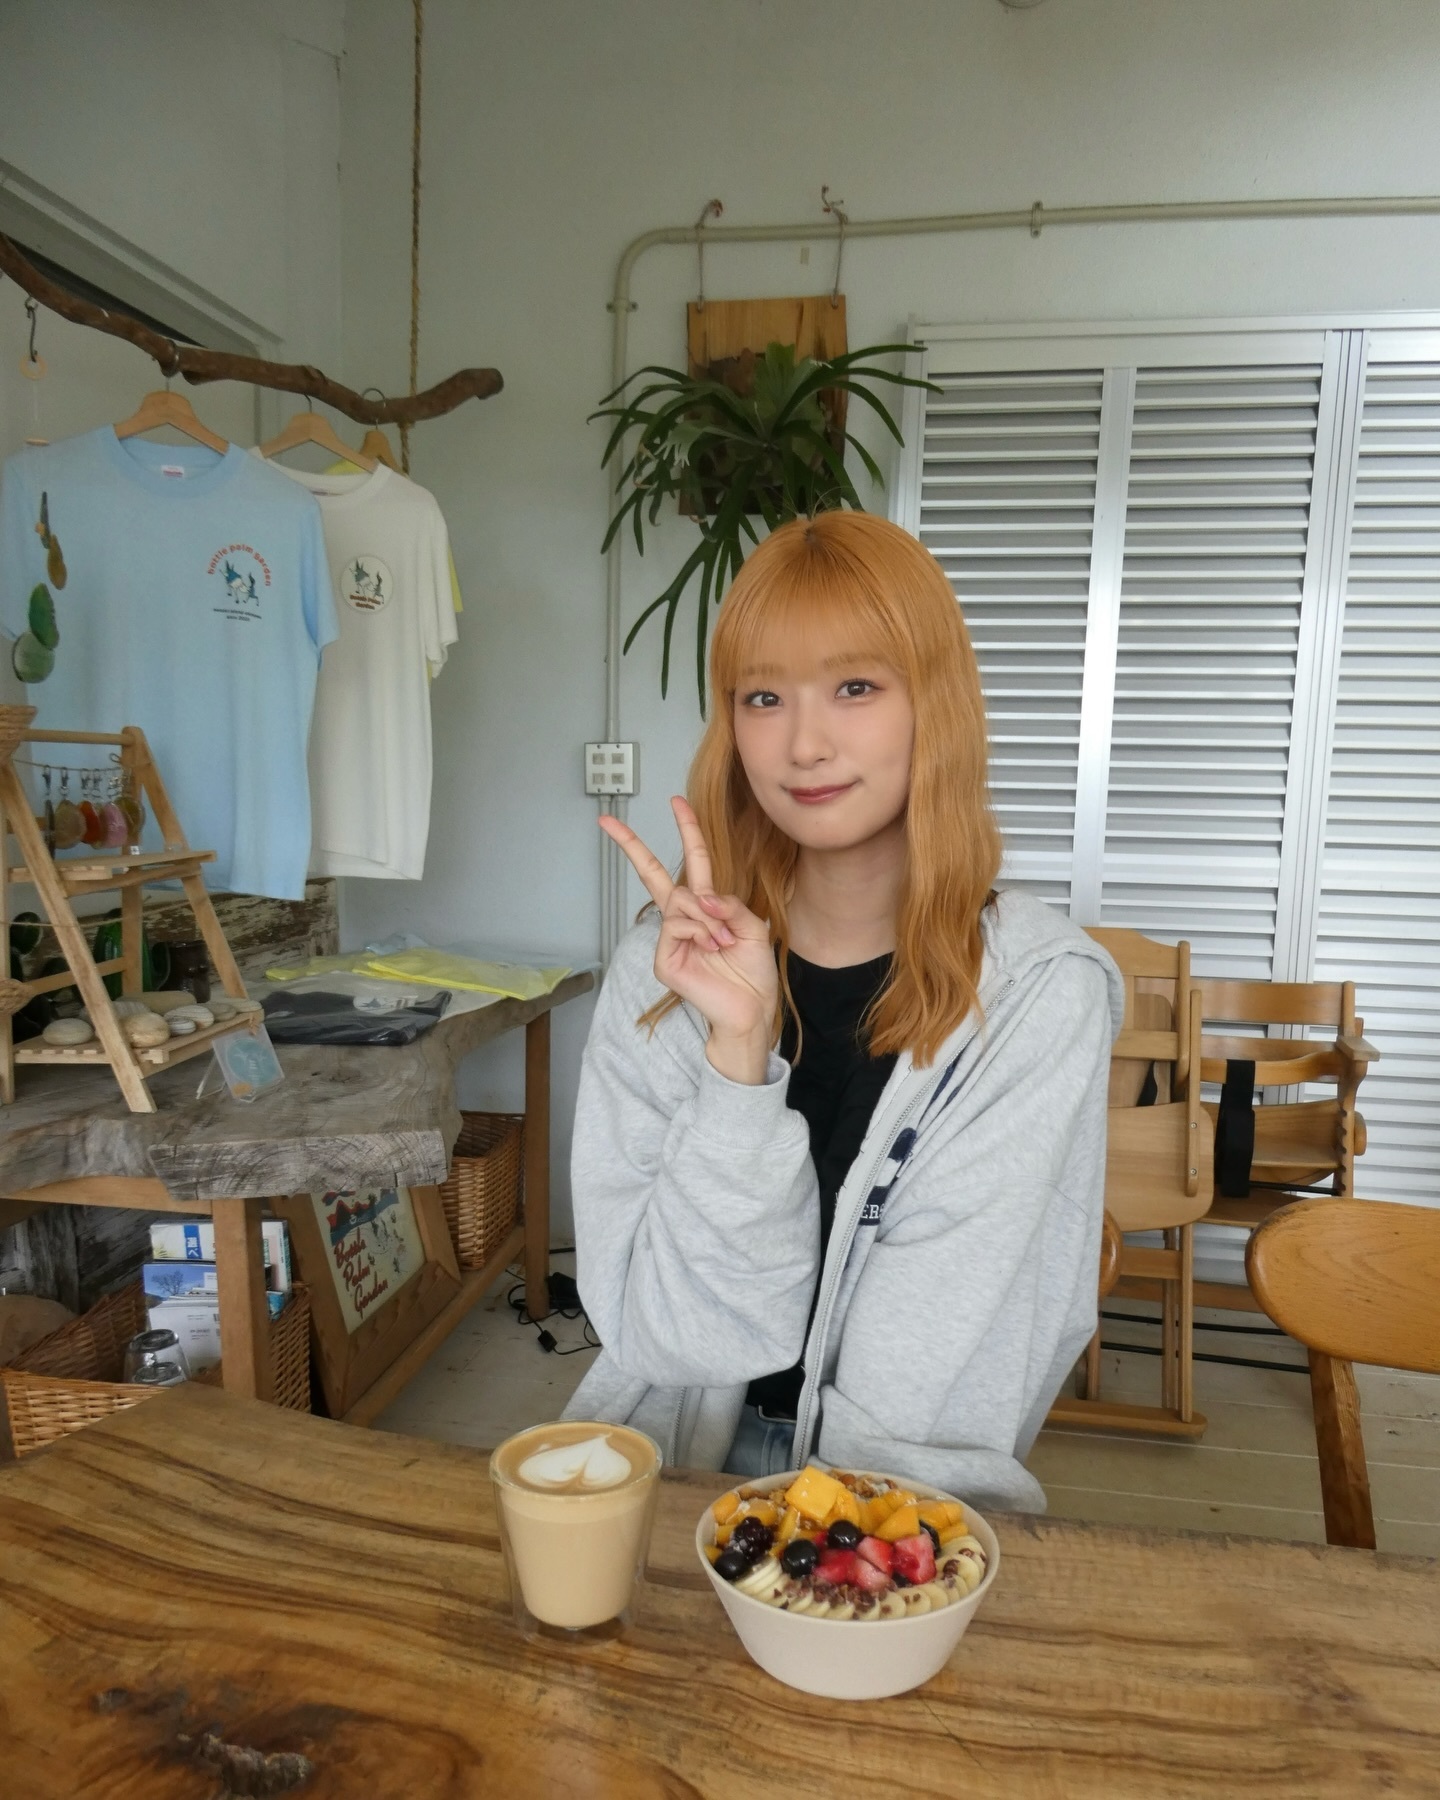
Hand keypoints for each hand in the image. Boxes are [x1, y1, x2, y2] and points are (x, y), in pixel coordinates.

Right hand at [600, 798, 777, 1082]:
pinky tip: (712, 947)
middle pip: (652, 874)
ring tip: (723, 941)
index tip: (677, 801)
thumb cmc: (753, 972)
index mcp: (708, 907)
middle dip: (631, 845)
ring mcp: (670, 938)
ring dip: (708, 918)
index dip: (687, 831)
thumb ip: (730, 903)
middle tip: (606, 821)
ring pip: (680, 902)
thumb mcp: (753, 927)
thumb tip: (701, 895)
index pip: (694, 862)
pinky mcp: (664, 958)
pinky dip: (699, 931)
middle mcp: (684, 919)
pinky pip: (677, 925)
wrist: (752, 1009)